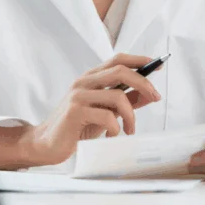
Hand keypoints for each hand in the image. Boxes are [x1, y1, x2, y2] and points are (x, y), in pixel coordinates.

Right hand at [21, 53, 162, 166]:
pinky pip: (107, 116)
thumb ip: (124, 101)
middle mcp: (84, 82)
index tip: (157, 65)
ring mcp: (78, 95)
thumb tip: (149, 94)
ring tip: (130, 130)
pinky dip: (116, 128)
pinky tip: (112, 136)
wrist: (46, 145)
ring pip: (118, 96)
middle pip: (121, 70)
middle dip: (144, 83)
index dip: (139, 60)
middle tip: (155, 98)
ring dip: (131, 116)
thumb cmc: (77, 127)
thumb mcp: (105, 112)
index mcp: (91, 78)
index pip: (118, 59)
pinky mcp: (75, 112)